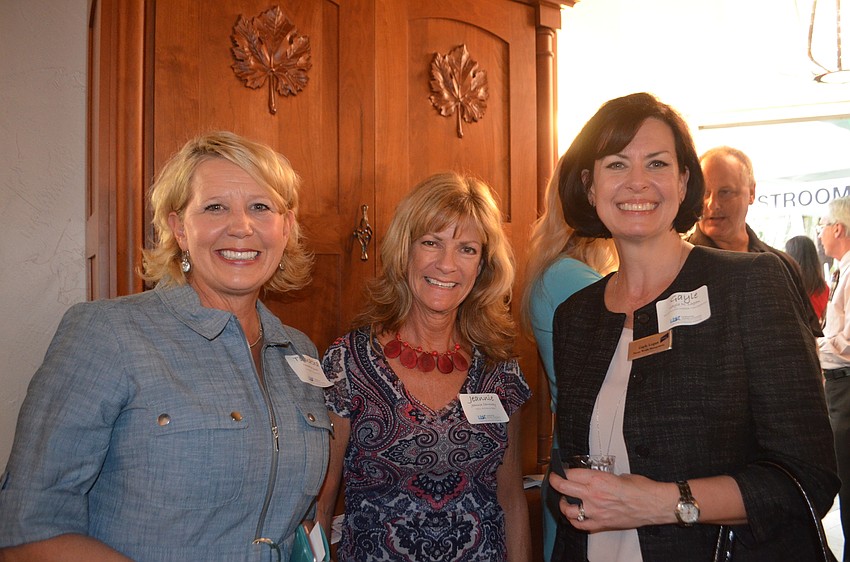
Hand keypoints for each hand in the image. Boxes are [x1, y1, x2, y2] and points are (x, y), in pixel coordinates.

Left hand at [548, 469, 668, 531]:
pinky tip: (575, 516)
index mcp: (598, 479)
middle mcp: (594, 495)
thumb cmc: (643, 489)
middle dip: (554, 482)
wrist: (655, 504)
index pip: (570, 473)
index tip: (561, 470)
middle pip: (563, 487)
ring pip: (567, 510)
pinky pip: (580, 525)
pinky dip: (574, 520)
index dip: (563, 470)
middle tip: (553, 479)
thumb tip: (596, 478)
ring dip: (562, 504)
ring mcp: (596, 511)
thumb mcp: (619, 474)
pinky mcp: (601, 524)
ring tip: (563, 500)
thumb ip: (603, 477)